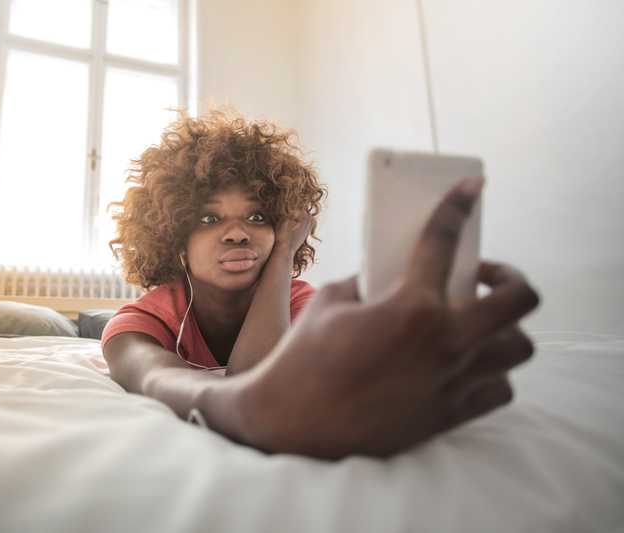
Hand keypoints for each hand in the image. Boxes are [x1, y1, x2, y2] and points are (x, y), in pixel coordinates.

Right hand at [206, 177, 539, 459]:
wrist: (292, 423)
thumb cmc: (303, 359)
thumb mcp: (330, 302)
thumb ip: (368, 282)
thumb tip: (388, 276)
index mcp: (411, 307)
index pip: (443, 242)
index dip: (457, 207)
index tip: (470, 189)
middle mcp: (444, 343)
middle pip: (518, 299)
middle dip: (510, 276)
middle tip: (483, 276)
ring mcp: (452, 382)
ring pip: (518, 348)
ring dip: (502, 329)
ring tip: (474, 325)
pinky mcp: (448, 415)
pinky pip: (498, 390)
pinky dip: (491, 373)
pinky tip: (464, 365)